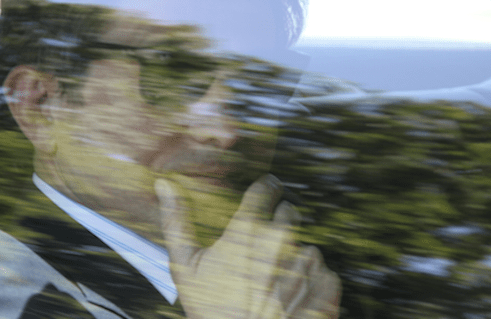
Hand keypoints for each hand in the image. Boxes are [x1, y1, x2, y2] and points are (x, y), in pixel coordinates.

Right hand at [155, 175, 341, 318]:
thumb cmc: (213, 312)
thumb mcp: (185, 267)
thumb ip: (177, 221)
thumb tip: (164, 185)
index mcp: (248, 229)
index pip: (267, 187)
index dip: (265, 191)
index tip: (264, 197)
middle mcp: (282, 239)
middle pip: (289, 213)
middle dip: (279, 224)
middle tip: (262, 252)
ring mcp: (306, 262)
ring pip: (305, 245)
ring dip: (293, 257)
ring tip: (273, 282)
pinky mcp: (325, 284)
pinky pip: (322, 271)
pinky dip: (310, 281)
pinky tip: (290, 296)